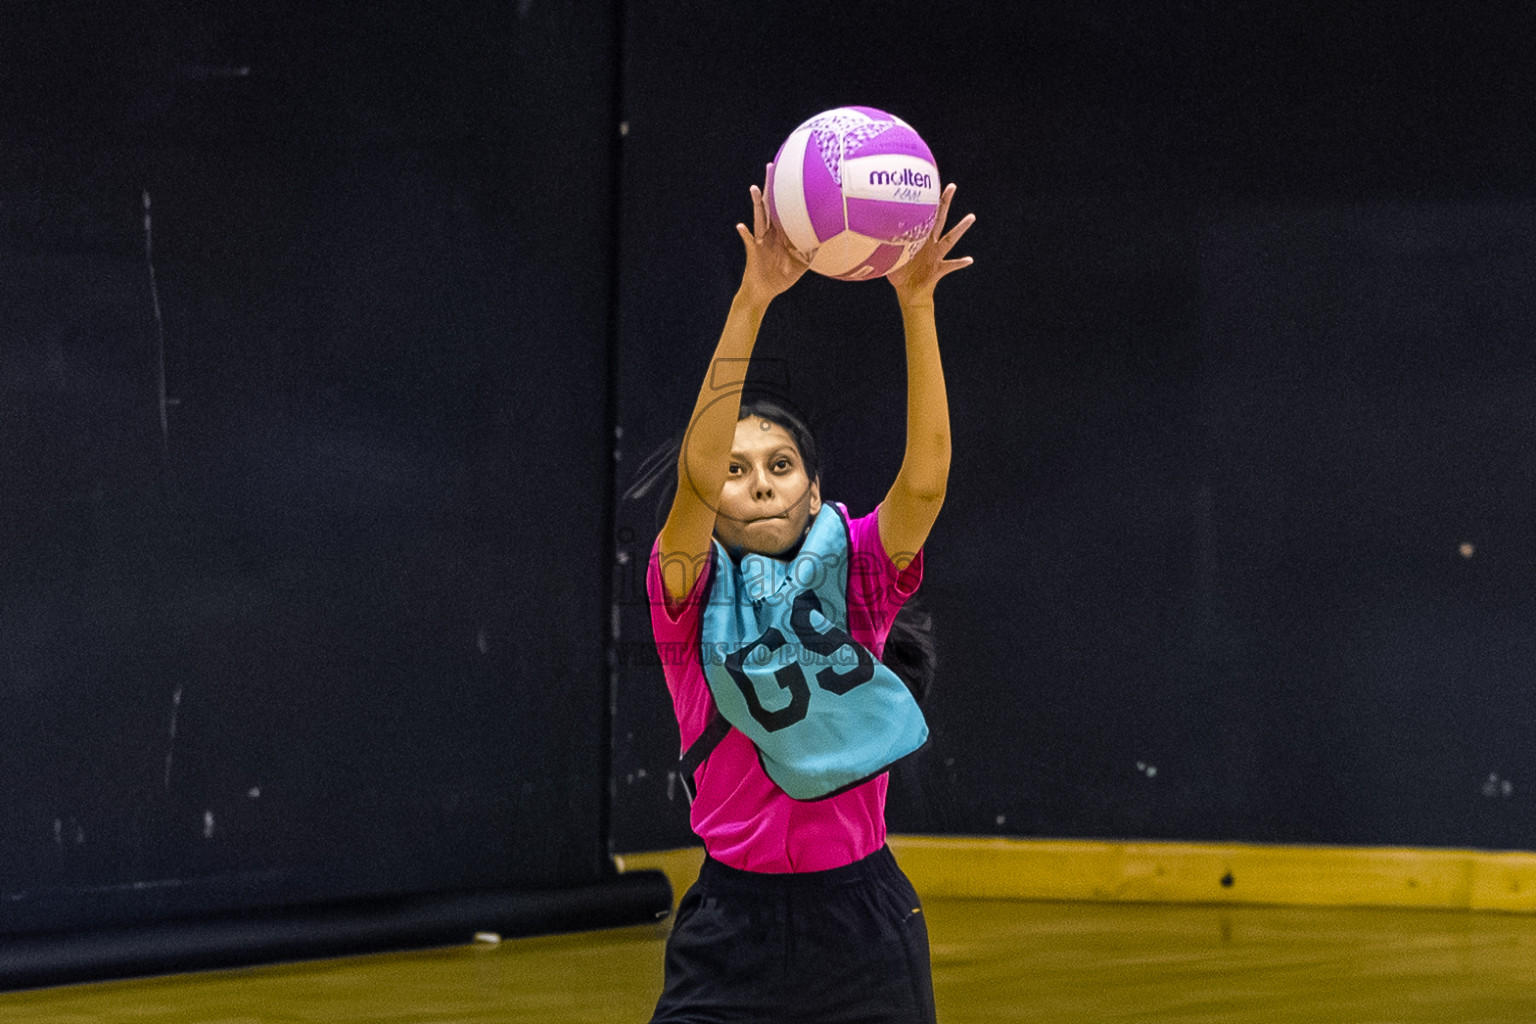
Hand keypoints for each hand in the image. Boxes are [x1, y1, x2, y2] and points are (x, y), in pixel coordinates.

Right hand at [736, 164, 807, 306]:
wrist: (765, 291)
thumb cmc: (783, 277)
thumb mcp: (803, 264)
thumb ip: (813, 252)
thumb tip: (828, 242)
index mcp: (783, 233)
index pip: (786, 209)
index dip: (787, 193)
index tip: (792, 174)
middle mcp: (771, 232)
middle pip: (771, 205)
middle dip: (771, 187)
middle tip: (772, 166)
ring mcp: (761, 240)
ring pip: (759, 217)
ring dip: (757, 203)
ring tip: (755, 189)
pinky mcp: (753, 251)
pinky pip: (748, 241)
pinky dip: (745, 234)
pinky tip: (741, 226)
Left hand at [887, 183, 974, 306]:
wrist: (909, 292)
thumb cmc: (898, 273)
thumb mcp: (887, 258)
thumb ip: (878, 246)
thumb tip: (859, 234)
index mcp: (918, 239)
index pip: (923, 216)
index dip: (924, 202)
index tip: (927, 183)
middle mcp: (930, 243)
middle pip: (939, 219)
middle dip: (945, 203)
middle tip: (952, 186)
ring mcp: (936, 255)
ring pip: (950, 239)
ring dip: (960, 228)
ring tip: (971, 216)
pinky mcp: (939, 269)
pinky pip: (951, 265)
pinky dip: (960, 262)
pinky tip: (969, 259)